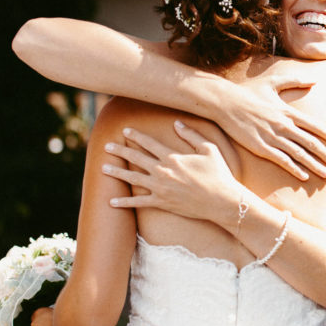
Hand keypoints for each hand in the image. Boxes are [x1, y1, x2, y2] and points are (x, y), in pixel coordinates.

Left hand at [103, 121, 241, 220]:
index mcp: (173, 156)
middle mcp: (163, 171)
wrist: (221, 201)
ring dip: (117, 172)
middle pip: (136, 158)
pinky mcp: (162, 202)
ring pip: (133, 178)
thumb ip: (191, 135)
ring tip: (103, 167)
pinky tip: (112, 202)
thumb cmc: (218, 174)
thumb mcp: (208, 149)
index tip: (124, 131)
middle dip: (120, 151)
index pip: (149, 143)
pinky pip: (139, 202)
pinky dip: (125, 202)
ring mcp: (160, 188)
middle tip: (107, 146)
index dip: (136, 136)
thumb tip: (176, 123)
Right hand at [221, 75, 325, 180]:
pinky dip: (294, 169)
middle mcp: (283, 125)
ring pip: (299, 154)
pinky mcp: (260, 147)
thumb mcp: (273, 82)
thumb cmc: (248, 92)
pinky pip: (281, 160)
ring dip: (314, 165)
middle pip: (310, 143)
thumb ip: (295, 80)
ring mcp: (272, 137)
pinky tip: (303, 176)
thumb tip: (315, 79)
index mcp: (288, 112)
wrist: (225, 103)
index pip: (314, 126)